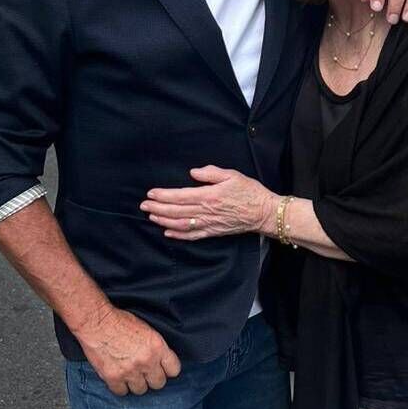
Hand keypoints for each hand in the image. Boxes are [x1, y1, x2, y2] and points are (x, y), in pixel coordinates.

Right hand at [76, 304, 181, 395]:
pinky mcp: (113, 377)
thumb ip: (156, 347)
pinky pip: (122, 392)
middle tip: (145, 372)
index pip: (174, 370)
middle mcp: (146, 361)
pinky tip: (118, 377)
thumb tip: (161, 361)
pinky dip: (119, 386)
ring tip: (130, 374)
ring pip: (141, 390)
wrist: (96, 322)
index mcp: (157, 347)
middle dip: (152, 378)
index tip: (162, 368)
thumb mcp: (147, 329)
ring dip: (136, 383)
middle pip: (158, 383)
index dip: (168, 370)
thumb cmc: (120, 321)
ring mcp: (130, 371)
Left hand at [142, 166, 275, 240]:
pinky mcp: (213, 232)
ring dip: (163, 221)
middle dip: (157, 208)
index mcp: (209, 195)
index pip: (180, 196)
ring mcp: (209, 223)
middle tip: (143, 206)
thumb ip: (211, 173)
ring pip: (180, 224)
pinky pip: (192, 235)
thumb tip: (193, 172)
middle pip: (176, 211)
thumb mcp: (232, 175)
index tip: (151, 194)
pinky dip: (178, 235)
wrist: (263, 212)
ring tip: (151, 216)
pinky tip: (167, 232)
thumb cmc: (249, 192)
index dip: (163, 196)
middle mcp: (206, 211)